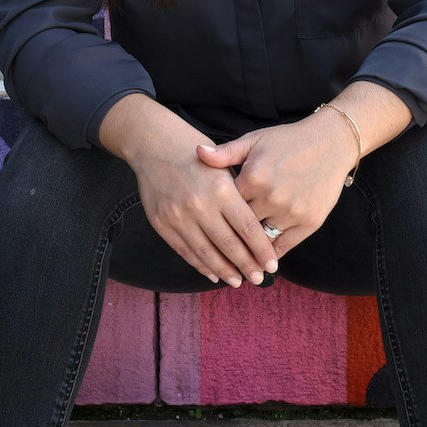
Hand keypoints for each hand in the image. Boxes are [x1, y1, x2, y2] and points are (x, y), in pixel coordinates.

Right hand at [128, 130, 278, 287]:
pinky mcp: (162, 223)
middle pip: (229, 245)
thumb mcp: (224, 165)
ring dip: (225, 270)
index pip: (247, 228)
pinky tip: (213, 273)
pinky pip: (185, 251)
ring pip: (206, 253)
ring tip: (238, 281)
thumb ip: (240, 195)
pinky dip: (200, 265)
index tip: (272, 265)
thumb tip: (260, 229)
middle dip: (247, 266)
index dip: (261, 250)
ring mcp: (178, 217)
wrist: (153, 145)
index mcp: (221, 189)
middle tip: (259, 279)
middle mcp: (200, 205)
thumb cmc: (195, 153)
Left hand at [195, 109, 356, 258]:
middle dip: (228, 238)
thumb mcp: (254, 141)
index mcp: (253, 178)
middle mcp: (271, 197)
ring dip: (248, 251)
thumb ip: (225, 153)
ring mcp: (291, 212)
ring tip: (235, 265)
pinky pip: (284, 245)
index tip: (205, 227)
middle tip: (214, 255)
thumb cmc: (288, 140)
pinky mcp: (309, 222)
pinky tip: (261, 261)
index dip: (216, 216)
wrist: (331, 143)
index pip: (225, 206)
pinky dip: (271, 255)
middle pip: (240, 227)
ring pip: (261, 240)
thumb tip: (197, 152)